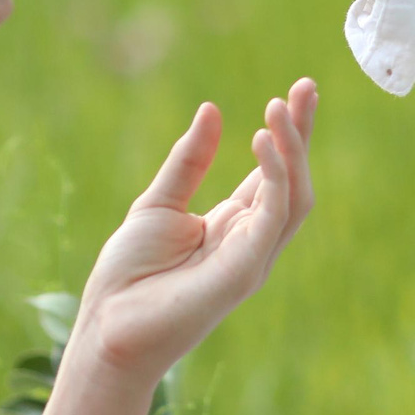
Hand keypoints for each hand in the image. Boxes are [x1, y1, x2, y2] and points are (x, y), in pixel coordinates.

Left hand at [66, 79, 319, 394]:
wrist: (108, 327)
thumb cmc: (128, 275)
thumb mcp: (159, 203)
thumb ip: (189, 161)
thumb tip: (213, 110)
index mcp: (233, 226)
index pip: (274, 173)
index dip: (288, 134)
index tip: (299, 91)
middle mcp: (252, 241)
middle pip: (294, 180)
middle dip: (302, 134)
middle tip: (305, 87)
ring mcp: (254, 257)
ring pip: (296, 197)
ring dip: (294, 150)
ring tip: (280, 107)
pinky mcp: (246, 270)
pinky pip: (275, 216)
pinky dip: (277, 176)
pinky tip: (263, 140)